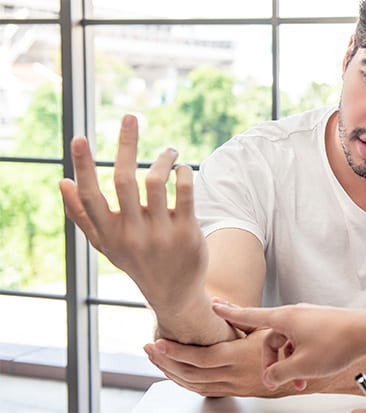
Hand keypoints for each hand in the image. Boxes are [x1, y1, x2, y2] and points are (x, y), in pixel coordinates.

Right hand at [59, 115, 207, 310]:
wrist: (175, 294)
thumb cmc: (137, 262)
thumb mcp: (107, 245)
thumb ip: (83, 216)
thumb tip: (62, 182)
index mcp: (109, 234)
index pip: (90, 196)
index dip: (82, 166)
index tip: (80, 137)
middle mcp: (132, 234)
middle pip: (123, 179)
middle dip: (126, 144)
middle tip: (131, 117)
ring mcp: (160, 234)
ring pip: (155, 181)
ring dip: (163, 157)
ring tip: (169, 151)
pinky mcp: (187, 232)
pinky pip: (185, 192)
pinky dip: (183, 173)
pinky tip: (183, 169)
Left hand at [144, 329, 321, 397]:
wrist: (306, 371)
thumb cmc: (289, 344)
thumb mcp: (267, 327)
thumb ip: (240, 316)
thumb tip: (218, 303)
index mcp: (240, 358)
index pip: (201, 358)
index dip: (177, 352)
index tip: (158, 343)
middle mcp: (235, 376)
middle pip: (191, 374)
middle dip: (166, 362)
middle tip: (149, 349)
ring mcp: (235, 386)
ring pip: (195, 385)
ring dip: (172, 372)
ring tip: (156, 359)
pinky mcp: (236, 391)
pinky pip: (205, 391)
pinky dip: (187, 382)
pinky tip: (176, 373)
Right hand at [212, 301, 365, 390]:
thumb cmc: (338, 342)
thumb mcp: (303, 365)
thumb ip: (281, 373)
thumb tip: (271, 377)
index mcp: (285, 318)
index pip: (250, 316)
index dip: (230, 314)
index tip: (214, 306)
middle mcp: (295, 314)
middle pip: (271, 339)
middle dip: (272, 362)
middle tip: (276, 381)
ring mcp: (309, 318)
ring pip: (289, 342)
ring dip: (290, 363)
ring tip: (301, 381)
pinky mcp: (321, 324)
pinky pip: (302, 341)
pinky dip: (302, 356)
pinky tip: (311, 371)